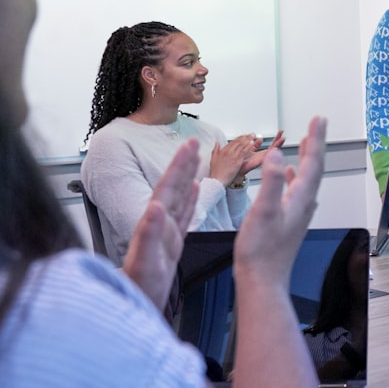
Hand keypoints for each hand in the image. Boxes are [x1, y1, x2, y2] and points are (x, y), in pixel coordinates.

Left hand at [122, 138, 198, 309]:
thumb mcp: (146, 261)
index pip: (167, 187)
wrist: (134, 306)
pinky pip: (183, 215)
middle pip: (172, 187)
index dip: (178, 165)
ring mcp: (165, 232)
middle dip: (182, 163)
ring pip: (178, 197)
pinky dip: (190, 200)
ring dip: (186, 176)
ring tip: (194, 158)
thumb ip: (150, 233)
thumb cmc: (139, 288)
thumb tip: (156, 206)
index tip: (189, 145)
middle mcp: (158, 224)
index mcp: (154, 223)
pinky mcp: (171, 243)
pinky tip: (194, 190)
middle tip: (193, 142)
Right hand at [210, 133, 256, 185]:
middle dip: (246, 137)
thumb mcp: (213, 159)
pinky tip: (252, 143)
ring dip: (248, 139)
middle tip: (251, 134)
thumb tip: (217, 142)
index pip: (232, 142)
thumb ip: (215, 149)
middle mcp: (227, 152)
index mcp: (222, 151)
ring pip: (242, 145)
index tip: (244, 135)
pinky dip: (248, 146)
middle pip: (238, 142)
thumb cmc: (215, 172)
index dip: (239, 138)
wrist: (216, 181)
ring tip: (253, 136)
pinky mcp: (237, 161)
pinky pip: (244, 151)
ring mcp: (232, 156)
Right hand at [230, 117, 325, 386]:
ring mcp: (298, 213)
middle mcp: (305, 204)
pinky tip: (286, 175)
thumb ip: (271, 183)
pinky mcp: (290, 221)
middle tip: (317, 124)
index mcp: (301, 199)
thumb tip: (276, 155)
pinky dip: (293, 177)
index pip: (313, 162)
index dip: (316, 139)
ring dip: (306, 160)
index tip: (319, 119)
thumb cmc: (260, 250)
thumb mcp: (263, 212)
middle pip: (314, 168)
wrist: (263, 282)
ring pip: (306, 179)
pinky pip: (296, 191)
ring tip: (305, 143)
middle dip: (315, 145)